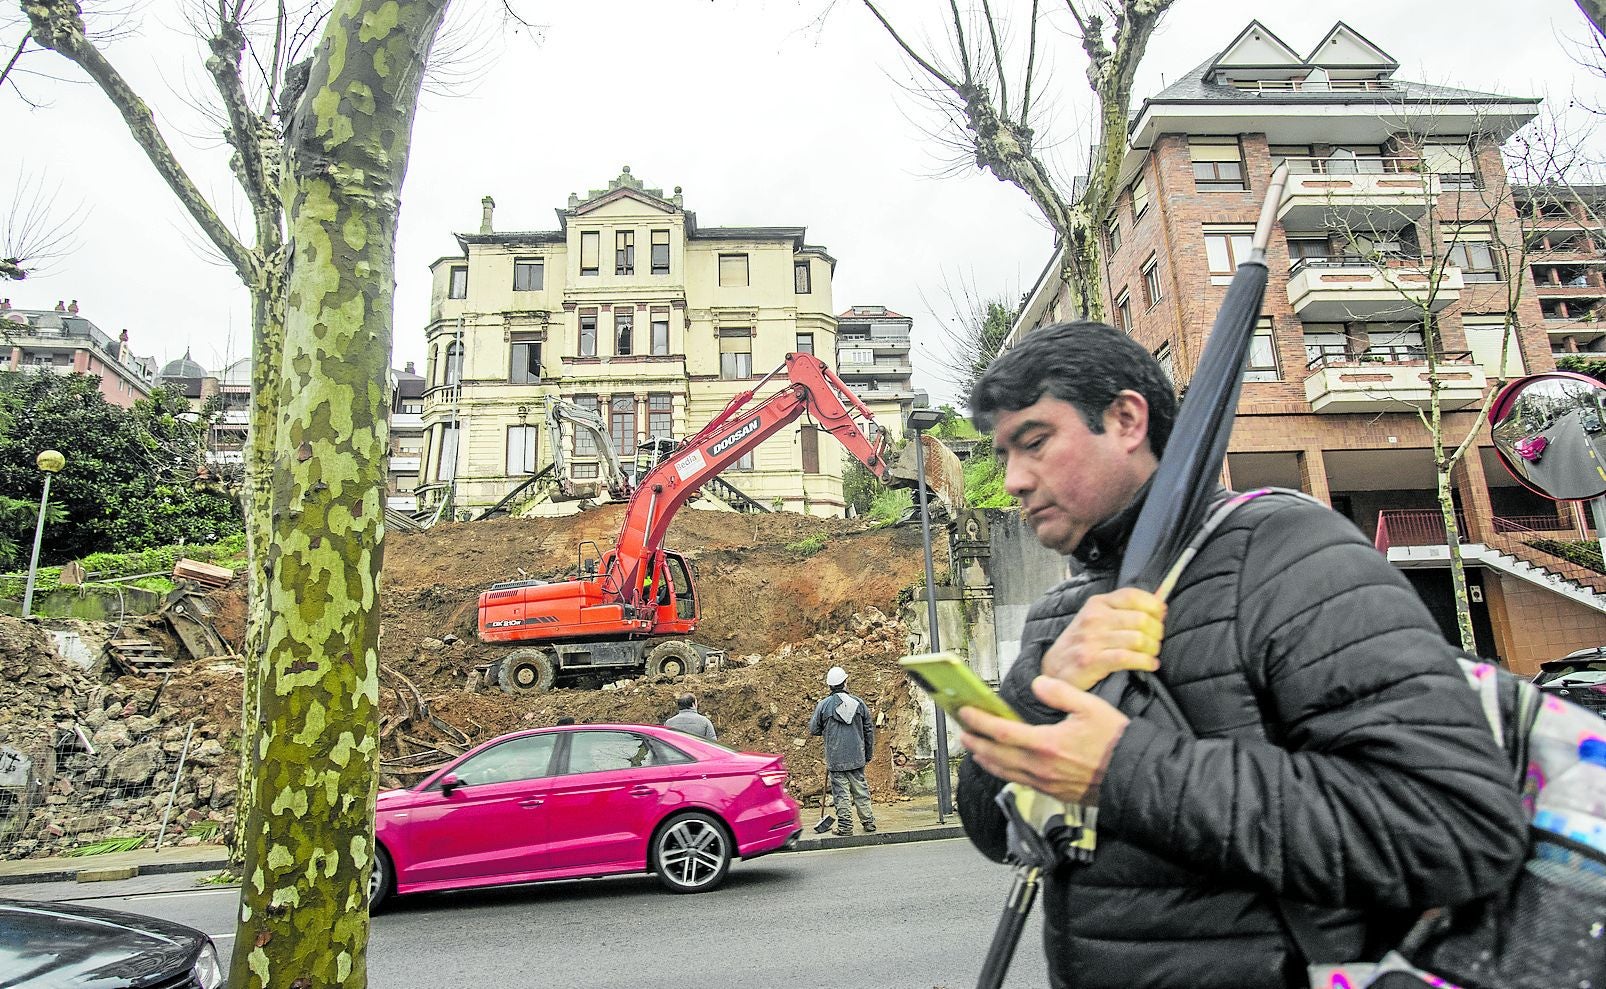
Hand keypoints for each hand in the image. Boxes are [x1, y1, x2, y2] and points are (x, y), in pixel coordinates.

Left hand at [957, 677, 1129, 803]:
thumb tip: (1039, 684)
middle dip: (976, 743)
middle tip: (962, 733)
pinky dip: (1004, 772)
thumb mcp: (1090, 707)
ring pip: (1005, 772)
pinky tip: (1002, 766)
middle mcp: (1040, 767)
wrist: (1133, 778)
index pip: (1002, 731)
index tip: (966, 713)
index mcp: (1046, 744)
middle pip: (996, 755)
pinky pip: (1019, 782)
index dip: (980, 722)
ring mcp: (1045, 783)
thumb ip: (1060, 693)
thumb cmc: (1116, 743)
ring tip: (975, 749)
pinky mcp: (1052, 793)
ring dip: (986, 759)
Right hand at [1041, 587, 1164, 690]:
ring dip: (1153, 648)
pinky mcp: (1091, 660)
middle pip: (1140, 619)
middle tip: (1158, 641)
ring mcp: (1091, 639)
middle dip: (1157, 631)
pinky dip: (1145, 662)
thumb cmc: (1080, 644)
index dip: (1153, 605)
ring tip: (1153, 654)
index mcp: (1097, 604)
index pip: (1132, 595)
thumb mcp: (1096, 619)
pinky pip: (1127, 658)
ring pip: (1137, 639)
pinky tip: (1150, 665)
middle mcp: (1094, 618)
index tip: (1161, 615)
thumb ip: (1122, 610)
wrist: (1052, 669)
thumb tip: (1158, 603)